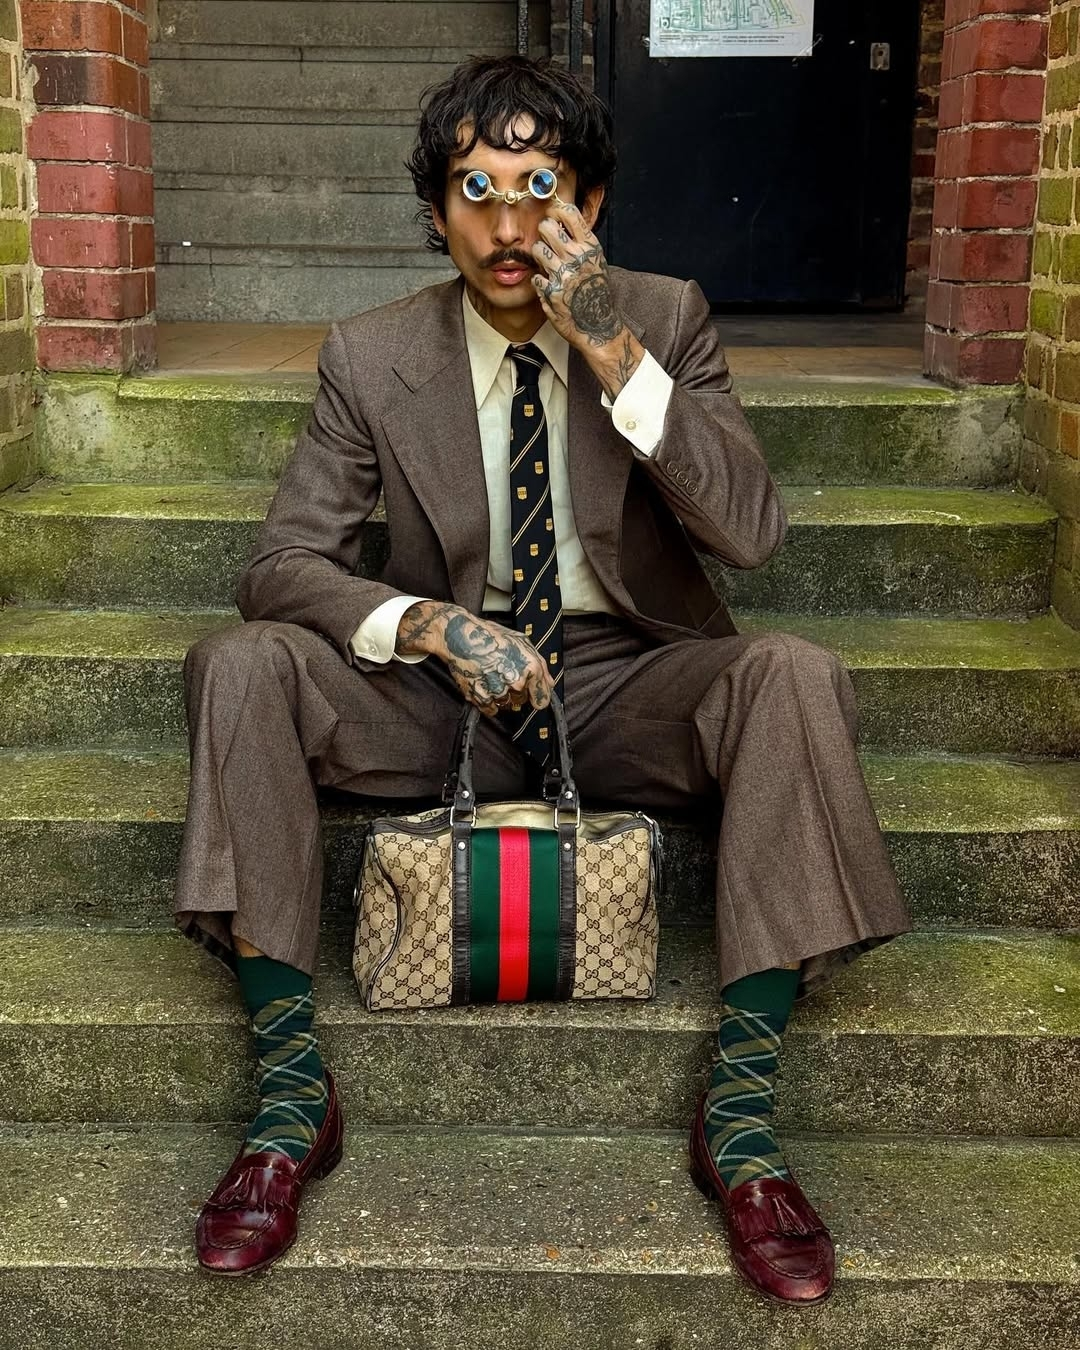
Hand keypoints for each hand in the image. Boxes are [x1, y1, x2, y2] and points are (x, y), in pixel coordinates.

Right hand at [395, 601, 553, 717]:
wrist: (460, 635)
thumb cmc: (489, 635)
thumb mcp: (522, 642)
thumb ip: (540, 665)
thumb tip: (549, 683)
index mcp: (530, 667)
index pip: (542, 698)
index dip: (538, 697)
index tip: (535, 698)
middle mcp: (516, 681)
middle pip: (522, 700)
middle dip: (517, 691)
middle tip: (504, 674)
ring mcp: (498, 690)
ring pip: (506, 704)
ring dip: (501, 695)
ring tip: (492, 676)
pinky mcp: (480, 697)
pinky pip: (491, 708)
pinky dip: (488, 700)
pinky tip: (483, 683)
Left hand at [530, 202, 644, 400]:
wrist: (599, 325)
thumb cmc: (597, 291)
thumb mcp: (596, 261)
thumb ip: (581, 242)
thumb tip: (559, 221)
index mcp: (590, 246)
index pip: (568, 213)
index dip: (556, 211)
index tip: (553, 216)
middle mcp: (576, 257)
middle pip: (546, 227)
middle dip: (543, 232)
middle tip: (546, 241)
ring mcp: (563, 274)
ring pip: (537, 250)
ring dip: (539, 256)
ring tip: (547, 264)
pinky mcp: (551, 292)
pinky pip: (535, 276)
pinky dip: (539, 281)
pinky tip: (548, 285)